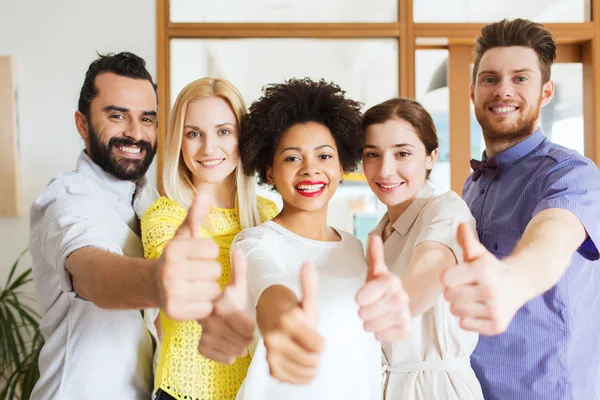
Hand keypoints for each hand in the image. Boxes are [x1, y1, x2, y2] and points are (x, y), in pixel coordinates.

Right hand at [157, 192, 221, 320]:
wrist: (154, 285)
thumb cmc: (177, 257)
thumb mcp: (184, 235)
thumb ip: (195, 215)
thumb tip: (203, 192)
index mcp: (173, 249)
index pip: (213, 249)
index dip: (209, 252)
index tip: (197, 255)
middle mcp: (169, 270)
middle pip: (216, 270)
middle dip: (211, 271)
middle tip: (197, 273)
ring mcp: (170, 293)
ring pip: (214, 290)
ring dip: (209, 289)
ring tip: (195, 286)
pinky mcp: (174, 312)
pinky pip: (207, 308)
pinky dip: (204, 305)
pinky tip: (193, 300)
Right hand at [198, 248, 254, 363]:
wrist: (191, 303)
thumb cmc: (220, 295)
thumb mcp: (231, 281)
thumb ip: (238, 268)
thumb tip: (240, 250)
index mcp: (222, 306)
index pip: (248, 329)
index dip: (251, 326)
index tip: (246, 319)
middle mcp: (211, 321)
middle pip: (243, 342)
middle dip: (247, 337)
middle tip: (245, 330)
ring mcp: (205, 335)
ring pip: (234, 352)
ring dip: (239, 346)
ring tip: (238, 336)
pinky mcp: (201, 347)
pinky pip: (224, 358)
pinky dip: (229, 355)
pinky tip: (228, 344)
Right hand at [264, 262, 323, 383]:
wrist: (272, 322)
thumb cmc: (294, 313)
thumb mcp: (305, 300)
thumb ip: (310, 285)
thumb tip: (309, 264)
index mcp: (287, 322)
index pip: (319, 346)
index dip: (320, 341)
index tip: (312, 332)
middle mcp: (275, 339)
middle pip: (313, 360)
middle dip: (316, 354)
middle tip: (309, 345)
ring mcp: (271, 355)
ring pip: (306, 372)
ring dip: (311, 366)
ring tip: (306, 353)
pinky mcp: (271, 369)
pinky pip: (297, 380)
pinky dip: (303, 375)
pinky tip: (300, 363)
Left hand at [356, 235, 410, 341]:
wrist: (395, 304)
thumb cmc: (380, 287)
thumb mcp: (375, 271)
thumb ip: (374, 255)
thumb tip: (374, 237)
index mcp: (391, 281)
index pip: (363, 297)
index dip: (359, 299)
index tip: (361, 298)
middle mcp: (401, 297)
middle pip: (366, 313)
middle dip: (362, 312)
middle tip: (367, 309)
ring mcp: (405, 314)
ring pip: (374, 326)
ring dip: (369, 324)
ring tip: (372, 318)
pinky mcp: (406, 330)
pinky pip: (383, 337)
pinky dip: (379, 334)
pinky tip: (382, 326)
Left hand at [441, 223, 522, 334]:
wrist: (519, 283)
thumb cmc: (491, 268)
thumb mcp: (479, 253)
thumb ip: (467, 240)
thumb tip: (460, 225)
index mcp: (483, 270)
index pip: (445, 280)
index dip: (448, 277)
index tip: (457, 276)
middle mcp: (490, 290)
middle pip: (449, 296)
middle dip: (453, 292)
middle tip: (466, 288)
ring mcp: (495, 309)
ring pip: (456, 312)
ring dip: (460, 306)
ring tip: (473, 299)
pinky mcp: (497, 326)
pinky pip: (465, 325)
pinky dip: (468, 319)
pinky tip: (479, 310)